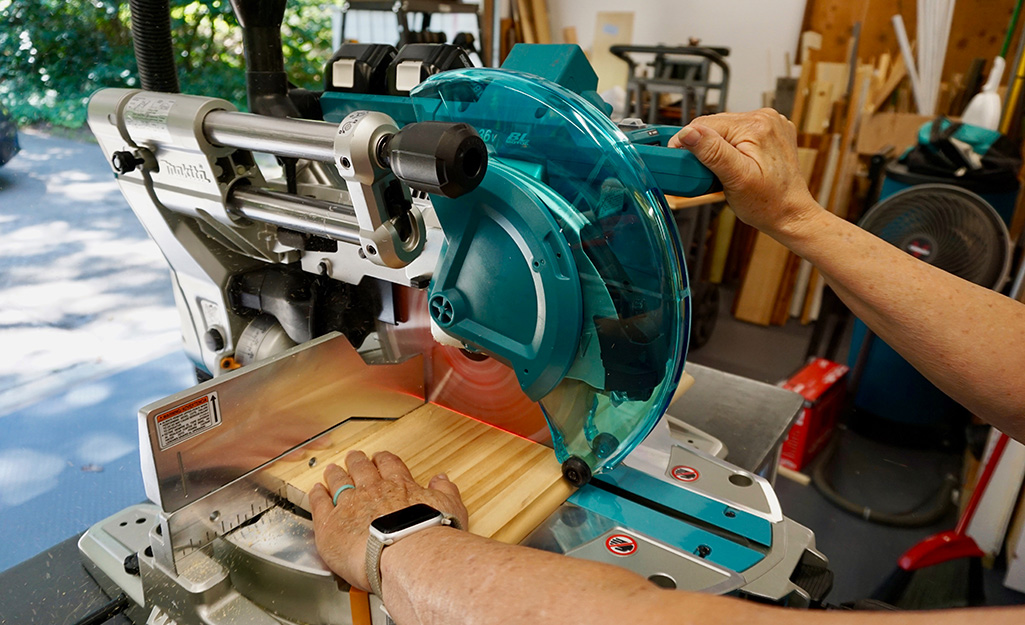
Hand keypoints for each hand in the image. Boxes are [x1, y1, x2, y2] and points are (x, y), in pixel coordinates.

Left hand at [309, 450, 468, 590]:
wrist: (406, 553)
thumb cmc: (429, 536)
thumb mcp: (449, 508)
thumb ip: (445, 491)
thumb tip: (443, 479)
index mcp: (401, 486)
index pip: (389, 464)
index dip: (383, 460)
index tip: (380, 458)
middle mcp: (374, 490)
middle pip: (362, 468)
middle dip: (357, 461)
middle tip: (354, 457)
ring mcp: (350, 504)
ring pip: (339, 480)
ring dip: (335, 473)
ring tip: (332, 470)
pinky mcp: (331, 522)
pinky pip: (320, 503)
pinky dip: (317, 495)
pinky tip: (316, 491)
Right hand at [668, 109, 820, 238]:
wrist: (790, 214)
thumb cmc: (767, 203)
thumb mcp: (735, 179)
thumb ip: (712, 152)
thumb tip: (688, 132)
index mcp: (756, 126)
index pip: (706, 123)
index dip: (687, 142)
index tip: (680, 161)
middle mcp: (766, 118)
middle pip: (715, 124)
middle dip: (703, 146)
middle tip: (702, 171)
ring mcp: (770, 124)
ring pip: (725, 128)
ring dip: (716, 147)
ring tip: (720, 170)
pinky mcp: (770, 133)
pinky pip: (739, 133)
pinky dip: (730, 147)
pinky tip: (734, 163)